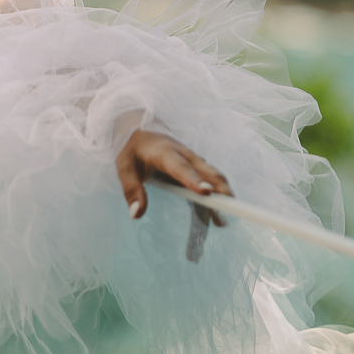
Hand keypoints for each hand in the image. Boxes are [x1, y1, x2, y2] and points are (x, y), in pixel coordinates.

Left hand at [116, 129, 232, 224]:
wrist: (139, 130)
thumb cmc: (131, 149)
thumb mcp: (124, 168)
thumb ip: (131, 190)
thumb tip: (136, 214)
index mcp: (165, 152)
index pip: (181, 167)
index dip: (194, 180)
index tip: (207, 193)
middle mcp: (185, 155)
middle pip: (207, 172)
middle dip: (220, 191)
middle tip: (228, 212)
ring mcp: (193, 161)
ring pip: (213, 178)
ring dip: (221, 198)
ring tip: (223, 223)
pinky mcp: (195, 169)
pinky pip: (209, 184)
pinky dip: (214, 200)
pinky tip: (216, 219)